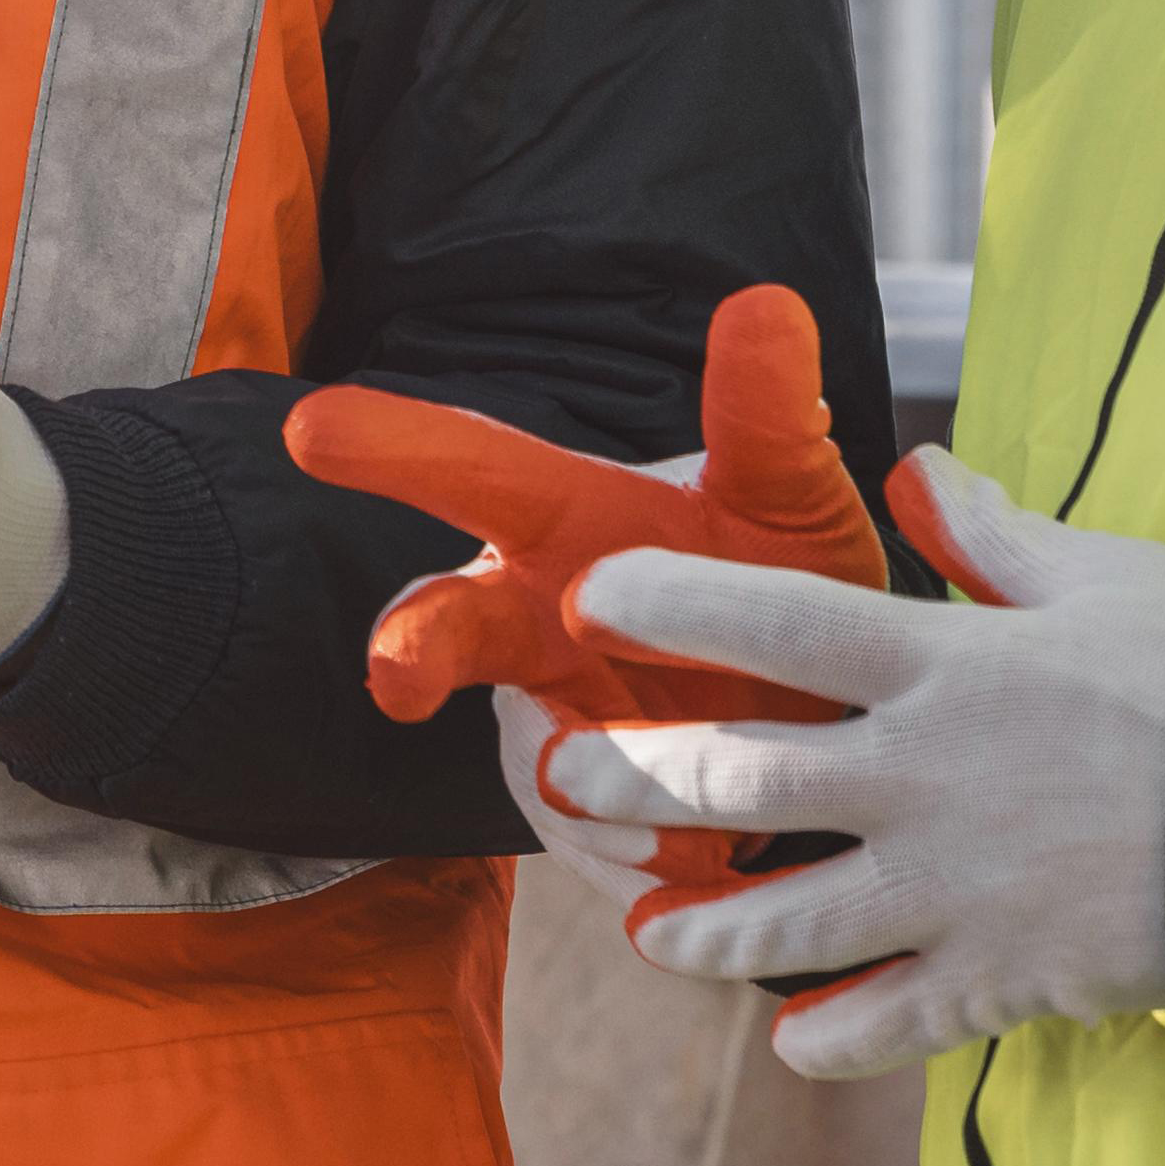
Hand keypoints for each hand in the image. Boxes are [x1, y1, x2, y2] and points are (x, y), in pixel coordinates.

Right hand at [285, 283, 886, 885]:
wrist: (852, 727)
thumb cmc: (791, 581)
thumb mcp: (792, 494)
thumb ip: (767, 415)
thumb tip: (769, 304)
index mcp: (575, 529)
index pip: (478, 470)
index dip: (396, 446)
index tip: (312, 426)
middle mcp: (540, 629)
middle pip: (455, 625)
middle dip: (418, 646)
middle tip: (397, 672)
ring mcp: (568, 740)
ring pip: (548, 771)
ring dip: (601, 785)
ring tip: (684, 803)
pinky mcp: (618, 842)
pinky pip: (624, 862)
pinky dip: (668, 859)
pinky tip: (715, 853)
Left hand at [544, 443, 1164, 1080]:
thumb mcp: (1100, 574)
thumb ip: (994, 534)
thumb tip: (925, 474)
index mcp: (945, 665)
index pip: (777, 624)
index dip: (674, 604)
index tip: (593, 598)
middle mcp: (925, 778)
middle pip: (744, 784)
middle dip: (640, 781)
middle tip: (566, 778)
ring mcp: (957, 889)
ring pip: (790, 924)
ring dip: (705, 933)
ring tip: (651, 932)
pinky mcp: (1003, 977)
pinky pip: (892, 1024)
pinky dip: (834, 1039)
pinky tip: (793, 1043)